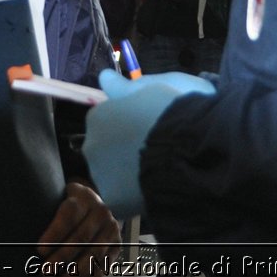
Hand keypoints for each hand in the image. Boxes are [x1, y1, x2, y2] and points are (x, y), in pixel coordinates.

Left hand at [34, 181, 119, 276]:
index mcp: (84, 197)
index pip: (69, 214)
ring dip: (77, 273)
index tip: (40, 250)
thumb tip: (21, 231)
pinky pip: (104, 265)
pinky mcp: (117, 245)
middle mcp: (100, 211)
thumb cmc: (70, 204)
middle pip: (81, 237)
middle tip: (46, 272)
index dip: (55, 233)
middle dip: (62, 257)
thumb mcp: (59, 197)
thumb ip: (46, 209)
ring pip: (94, 253)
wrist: (96, 203)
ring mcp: (111, 229)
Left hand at [83, 69, 215, 218]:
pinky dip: (134, 197)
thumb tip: (104, 76)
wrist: (185, 148)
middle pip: (105, 150)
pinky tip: (153, 189)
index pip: (106, 123)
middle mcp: (91, 144)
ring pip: (112, 175)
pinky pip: (123, 199)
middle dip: (122, 152)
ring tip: (155, 171)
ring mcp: (99, 174)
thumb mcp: (149, 88)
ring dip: (127, 174)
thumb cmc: (169, 112)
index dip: (128, 127)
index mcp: (98, 116)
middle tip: (151, 152)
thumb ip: (123, 88)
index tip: (145, 130)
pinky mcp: (112, 200)